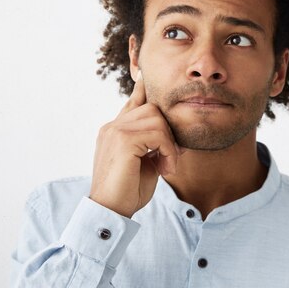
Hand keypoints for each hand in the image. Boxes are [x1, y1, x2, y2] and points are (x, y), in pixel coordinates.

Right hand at [89, 72, 181, 217]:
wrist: (110, 212)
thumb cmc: (127, 191)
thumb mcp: (146, 164)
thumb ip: (156, 146)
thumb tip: (178, 137)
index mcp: (115, 130)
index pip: (134, 101)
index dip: (144, 88)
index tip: (149, 75)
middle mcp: (113, 126)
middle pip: (152, 107)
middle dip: (168, 130)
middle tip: (171, 156)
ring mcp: (115, 131)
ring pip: (157, 117)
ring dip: (169, 142)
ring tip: (168, 164)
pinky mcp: (123, 141)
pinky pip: (158, 133)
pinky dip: (168, 150)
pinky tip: (165, 167)